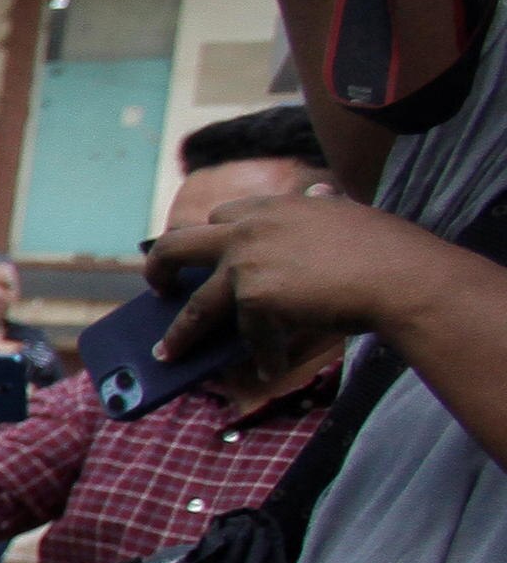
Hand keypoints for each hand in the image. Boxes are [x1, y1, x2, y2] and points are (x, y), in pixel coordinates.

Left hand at [151, 183, 448, 360]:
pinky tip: (268, 371)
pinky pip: (250, 337)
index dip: (210, 235)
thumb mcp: (351, 215)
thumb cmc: (391, 251)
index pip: (224, 214)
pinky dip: (262, 356)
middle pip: (179, 246)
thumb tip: (320, 191)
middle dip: (159, 268)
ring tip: (166, 354)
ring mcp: (247, 264)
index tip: (200, 250)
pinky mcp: (255, 298)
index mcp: (274, 206)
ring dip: (181, 334)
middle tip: (157, 289)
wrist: (405, 278)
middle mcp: (250, 229)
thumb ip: (326, 207)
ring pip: (197, 306)